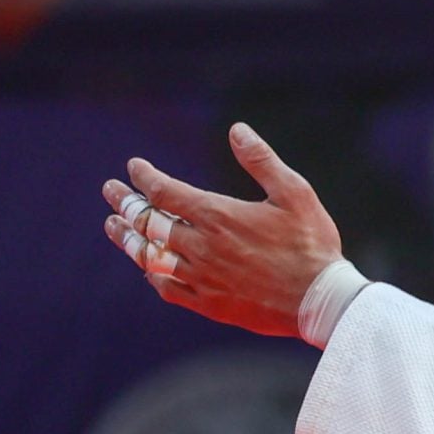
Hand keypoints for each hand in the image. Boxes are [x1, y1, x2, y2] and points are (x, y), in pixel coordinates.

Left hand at [102, 123, 340, 337]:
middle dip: (125, 202)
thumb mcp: (295, 193)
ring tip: (114, 226)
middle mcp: (202, 246)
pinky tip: (149, 269)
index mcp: (218, 215)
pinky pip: (169, 288)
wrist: (322, 300)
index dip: (144, 176)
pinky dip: (154, 275)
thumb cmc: (312, 244)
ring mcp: (202, 277)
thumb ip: (262, 161)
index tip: (134, 167)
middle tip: (111, 191)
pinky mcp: (210, 303)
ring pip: (150, 255)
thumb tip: (237, 129)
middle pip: (148, 221)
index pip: (164, 191)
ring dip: (128, 238)